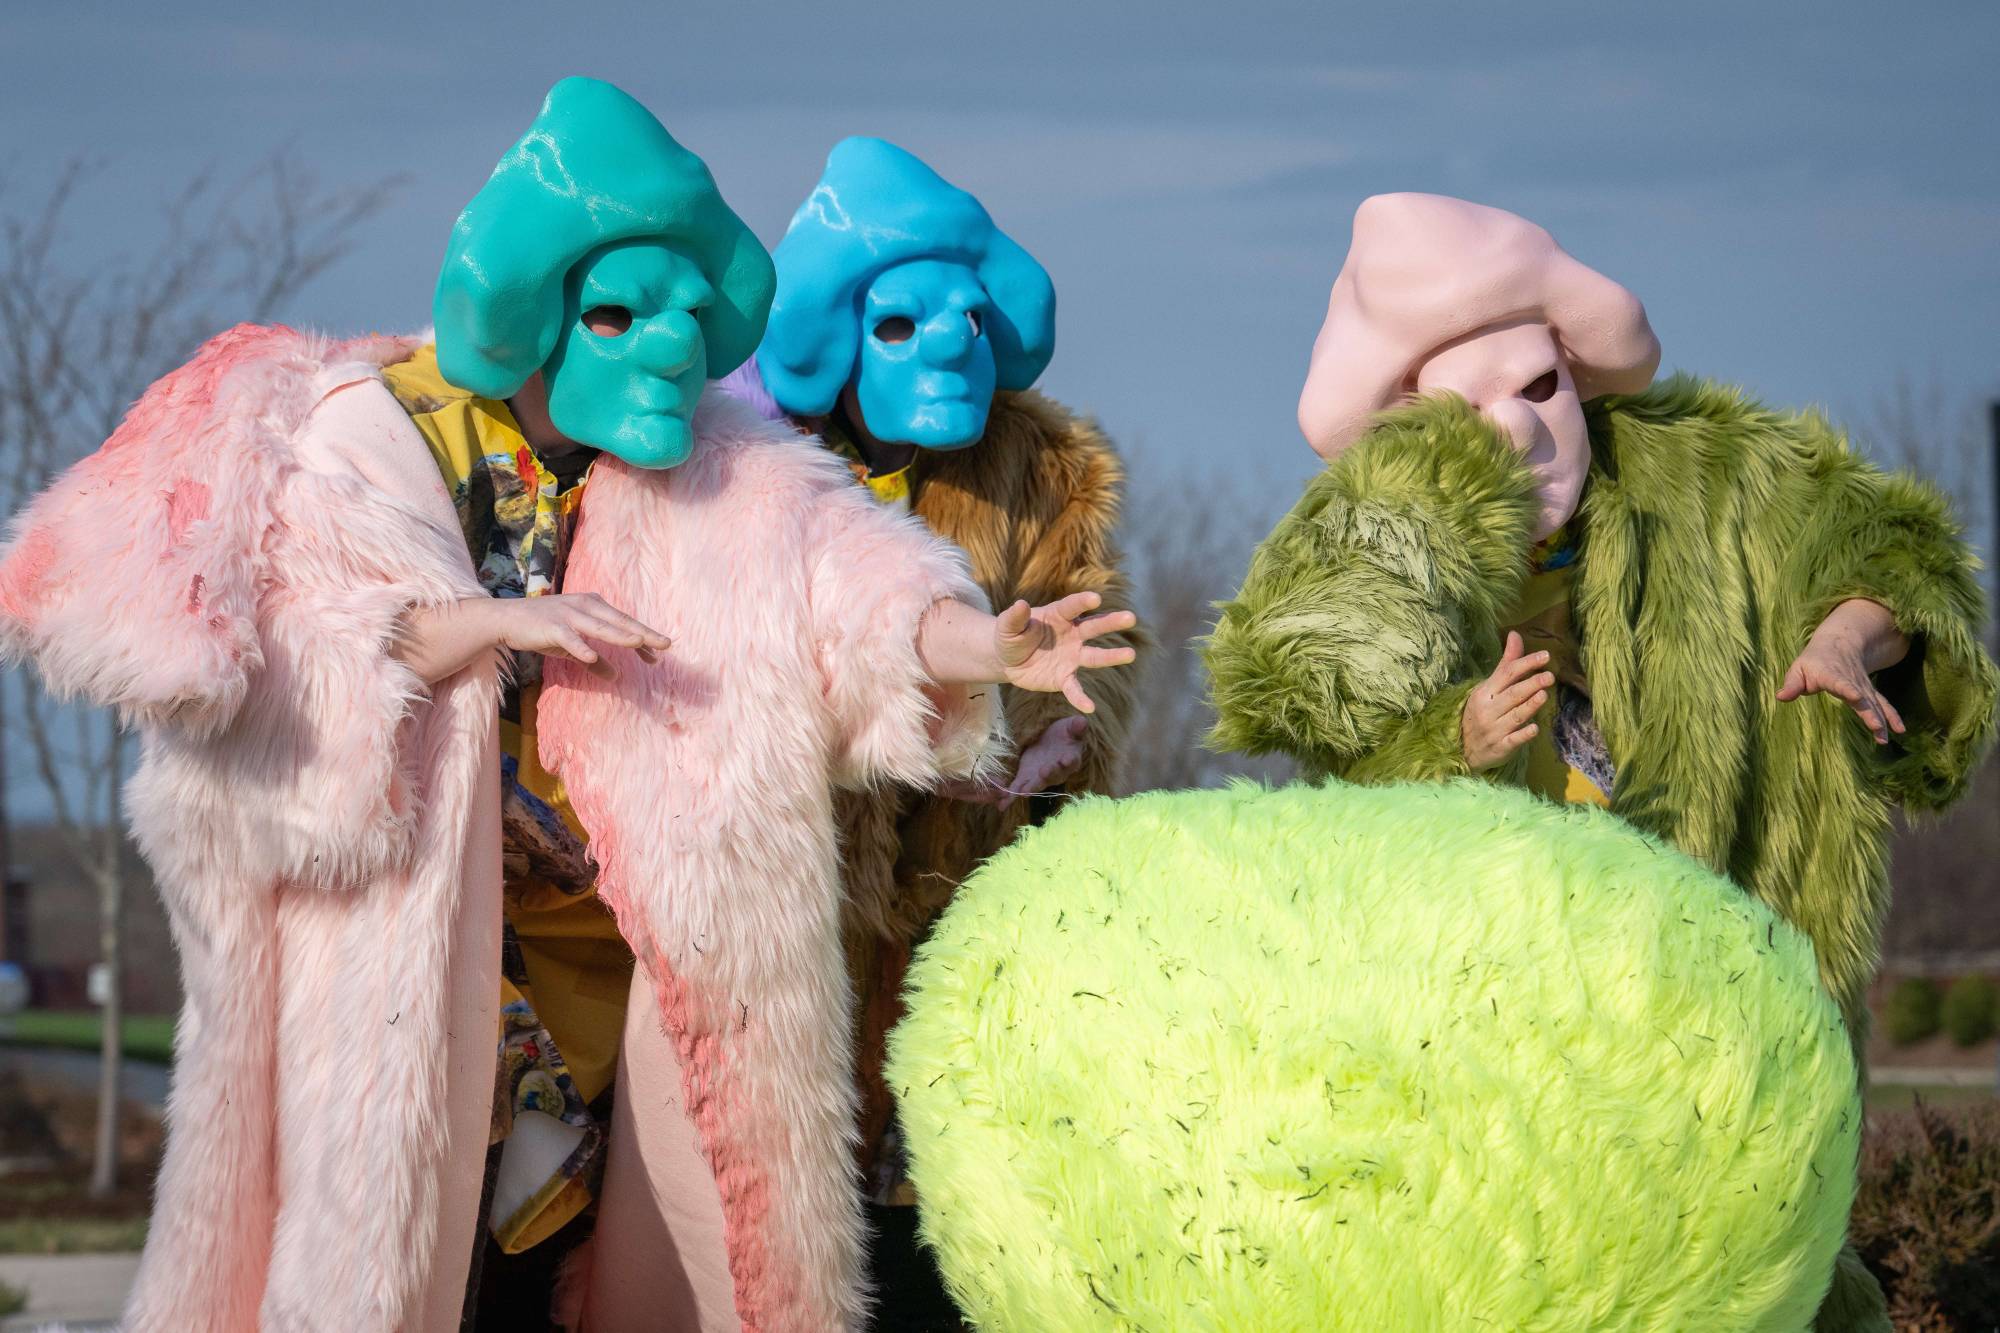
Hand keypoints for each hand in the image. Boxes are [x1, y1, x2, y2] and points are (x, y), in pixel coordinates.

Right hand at [396, 593, 669, 683]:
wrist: (505, 619)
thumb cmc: (541, 630)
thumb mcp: (571, 647)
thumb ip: (594, 660)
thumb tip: (615, 677)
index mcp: (592, 607)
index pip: (623, 623)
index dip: (642, 637)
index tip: (661, 653)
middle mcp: (584, 607)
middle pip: (619, 622)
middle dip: (643, 634)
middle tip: (665, 645)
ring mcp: (568, 616)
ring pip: (600, 628)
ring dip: (622, 636)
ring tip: (641, 644)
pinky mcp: (552, 628)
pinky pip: (570, 640)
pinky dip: (582, 648)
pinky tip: (593, 657)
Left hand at [942, 716, 1089, 809]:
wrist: (1051, 740)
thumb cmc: (1064, 734)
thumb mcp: (1070, 727)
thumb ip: (1076, 727)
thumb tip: (1082, 722)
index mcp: (1071, 758)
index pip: (1072, 760)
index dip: (1069, 760)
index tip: (1066, 759)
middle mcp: (1058, 772)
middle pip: (1054, 775)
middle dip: (1048, 775)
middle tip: (1044, 772)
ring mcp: (1041, 777)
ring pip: (1036, 784)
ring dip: (1030, 788)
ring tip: (1023, 793)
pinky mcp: (1026, 777)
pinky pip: (1019, 788)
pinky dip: (1011, 796)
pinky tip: (1003, 805)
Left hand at [994, 592, 1137, 714]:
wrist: (1007, 660)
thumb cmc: (1010, 636)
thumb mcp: (1007, 626)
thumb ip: (1014, 617)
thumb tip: (1021, 604)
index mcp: (1058, 616)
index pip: (1072, 607)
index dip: (1082, 602)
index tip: (1096, 599)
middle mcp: (1071, 634)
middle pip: (1093, 626)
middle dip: (1111, 622)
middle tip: (1130, 618)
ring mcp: (1071, 656)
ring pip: (1094, 656)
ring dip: (1112, 656)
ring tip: (1131, 654)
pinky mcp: (1064, 677)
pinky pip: (1074, 688)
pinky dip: (1081, 697)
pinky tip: (1090, 707)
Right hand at [1461, 631, 1552, 770]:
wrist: (1463, 748)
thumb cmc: (1482, 712)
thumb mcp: (1489, 687)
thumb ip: (1506, 663)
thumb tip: (1515, 634)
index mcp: (1486, 692)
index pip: (1507, 673)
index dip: (1526, 663)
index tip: (1545, 656)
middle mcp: (1489, 709)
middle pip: (1512, 694)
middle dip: (1531, 684)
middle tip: (1549, 676)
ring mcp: (1494, 729)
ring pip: (1515, 716)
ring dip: (1529, 705)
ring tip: (1544, 695)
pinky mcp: (1501, 747)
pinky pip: (1513, 740)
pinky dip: (1524, 734)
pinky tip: (1535, 728)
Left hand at [1777, 599, 1907, 744]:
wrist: (1840, 643)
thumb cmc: (1814, 660)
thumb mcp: (1798, 668)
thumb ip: (1792, 684)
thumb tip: (1781, 697)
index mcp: (1831, 675)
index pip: (1840, 683)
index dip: (1848, 689)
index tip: (1856, 697)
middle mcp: (1851, 681)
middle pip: (1863, 698)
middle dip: (1870, 713)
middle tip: (1877, 728)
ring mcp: (1863, 687)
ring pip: (1875, 704)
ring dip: (1882, 720)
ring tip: (1885, 738)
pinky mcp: (1870, 692)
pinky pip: (1882, 705)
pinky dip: (1891, 717)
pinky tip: (1899, 731)